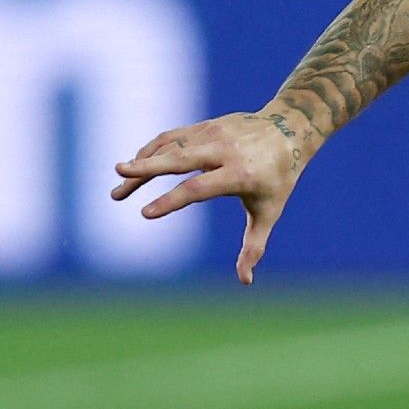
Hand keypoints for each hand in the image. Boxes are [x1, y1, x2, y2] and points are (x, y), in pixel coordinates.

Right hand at [110, 108, 311, 283]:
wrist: (291, 129)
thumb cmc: (278, 178)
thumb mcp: (269, 211)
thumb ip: (254, 245)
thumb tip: (245, 282)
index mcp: (239, 173)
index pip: (198, 188)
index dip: (170, 200)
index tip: (144, 213)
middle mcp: (224, 151)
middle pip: (178, 159)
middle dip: (146, 167)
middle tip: (118, 174)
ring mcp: (213, 134)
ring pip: (170, 147)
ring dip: (142, 163)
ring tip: (118, 182)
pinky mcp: (206, 126)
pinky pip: (173, 137)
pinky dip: (152, 151)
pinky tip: (137, 166)